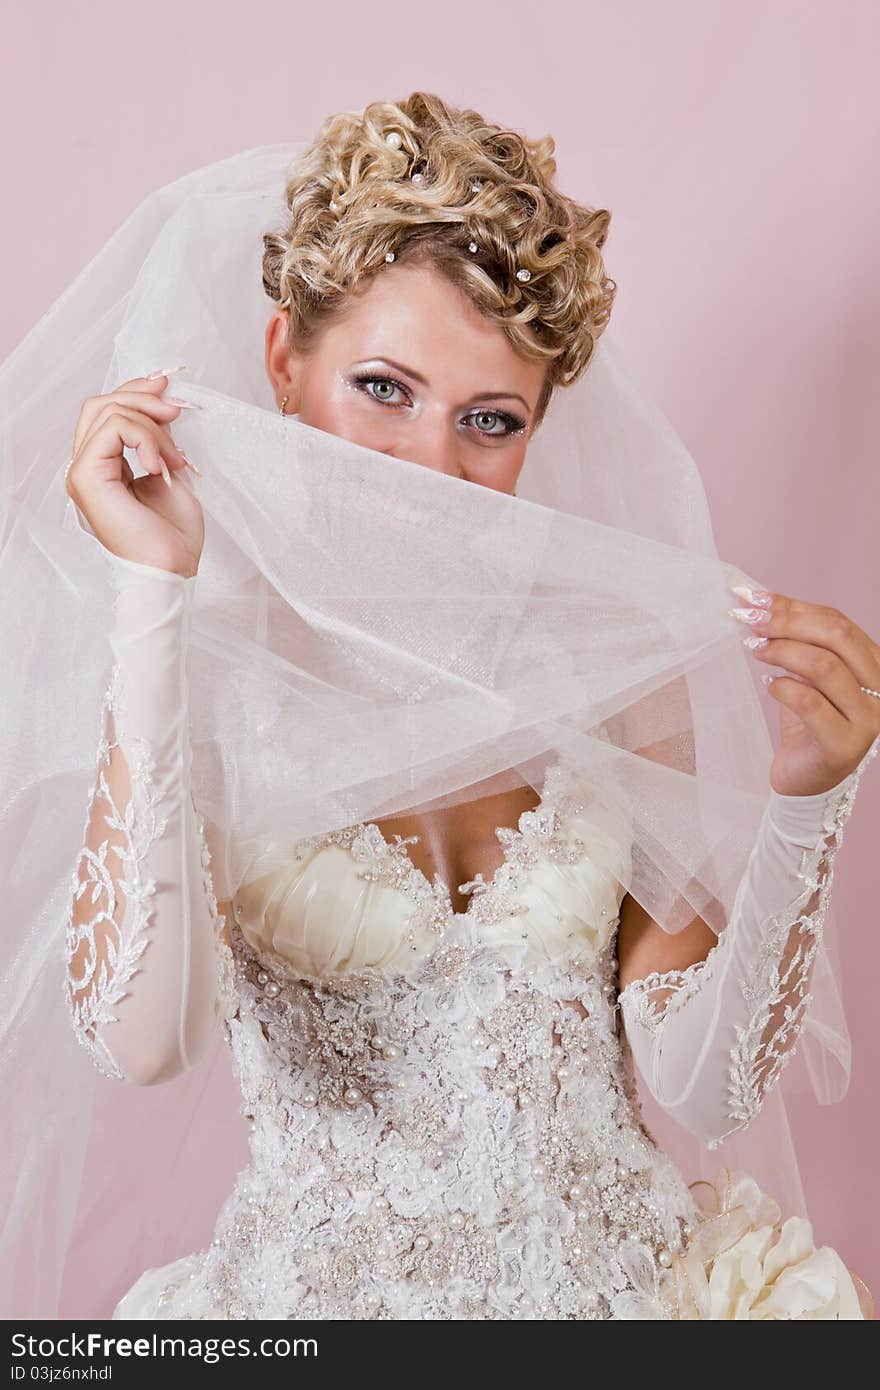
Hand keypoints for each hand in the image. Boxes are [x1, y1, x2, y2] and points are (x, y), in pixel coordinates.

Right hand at [66, 369, 203, 577]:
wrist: (172, 569)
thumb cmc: (174, 536)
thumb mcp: (170, 473)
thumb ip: (158, 440)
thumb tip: (161, 405)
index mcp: (103, 467)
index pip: (106, 411)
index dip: (135, 390)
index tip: (167, 387)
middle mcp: (86, 467)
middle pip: (101, 404)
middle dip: (143, 399)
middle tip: (177, 411)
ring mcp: (82, 473)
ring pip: (108, 412)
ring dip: (152, 427)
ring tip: (176, 459)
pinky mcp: (86, 477)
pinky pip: (112, 429)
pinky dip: (145, 439)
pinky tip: (162, 466)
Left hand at [728, 584, 879, 794]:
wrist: (805, 779)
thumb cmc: (806, 722)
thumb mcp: (805, 675)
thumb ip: (796, 641)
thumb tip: (758, 601)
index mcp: (875, 665)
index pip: (838, 622)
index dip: (793, 606)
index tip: (752, 598)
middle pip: (837, 637)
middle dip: (787, 622)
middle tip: (749, 620)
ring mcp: (869, 720)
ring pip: (825, 667)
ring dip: (782, 651)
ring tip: (755, 649)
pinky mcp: (845, 746)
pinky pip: (810, 703)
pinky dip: (783, 688)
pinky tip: (769, 685)